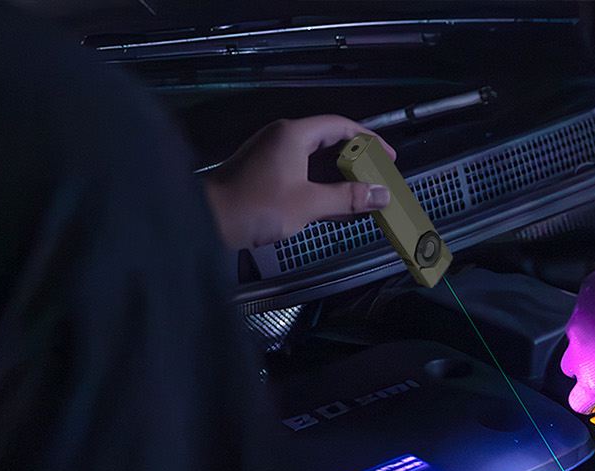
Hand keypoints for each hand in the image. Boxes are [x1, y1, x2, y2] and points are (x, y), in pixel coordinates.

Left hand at [203, 115, 396, 248]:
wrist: (206, 219)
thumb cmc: (257, 206)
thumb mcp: (309, 204)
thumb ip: (348, 198)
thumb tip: (382, 195)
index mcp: (294, 134)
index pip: (341, 126)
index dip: (369, 140)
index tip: (388, 158)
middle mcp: (282, 136)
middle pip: (328, 138)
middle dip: (356, 157)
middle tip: (377, 175)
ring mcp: (270, 152)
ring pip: (313, 155)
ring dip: (338, 172)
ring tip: (360, 189)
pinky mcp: (262, 169)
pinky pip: (300, 168)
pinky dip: (320, 180)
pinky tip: (333, 200)